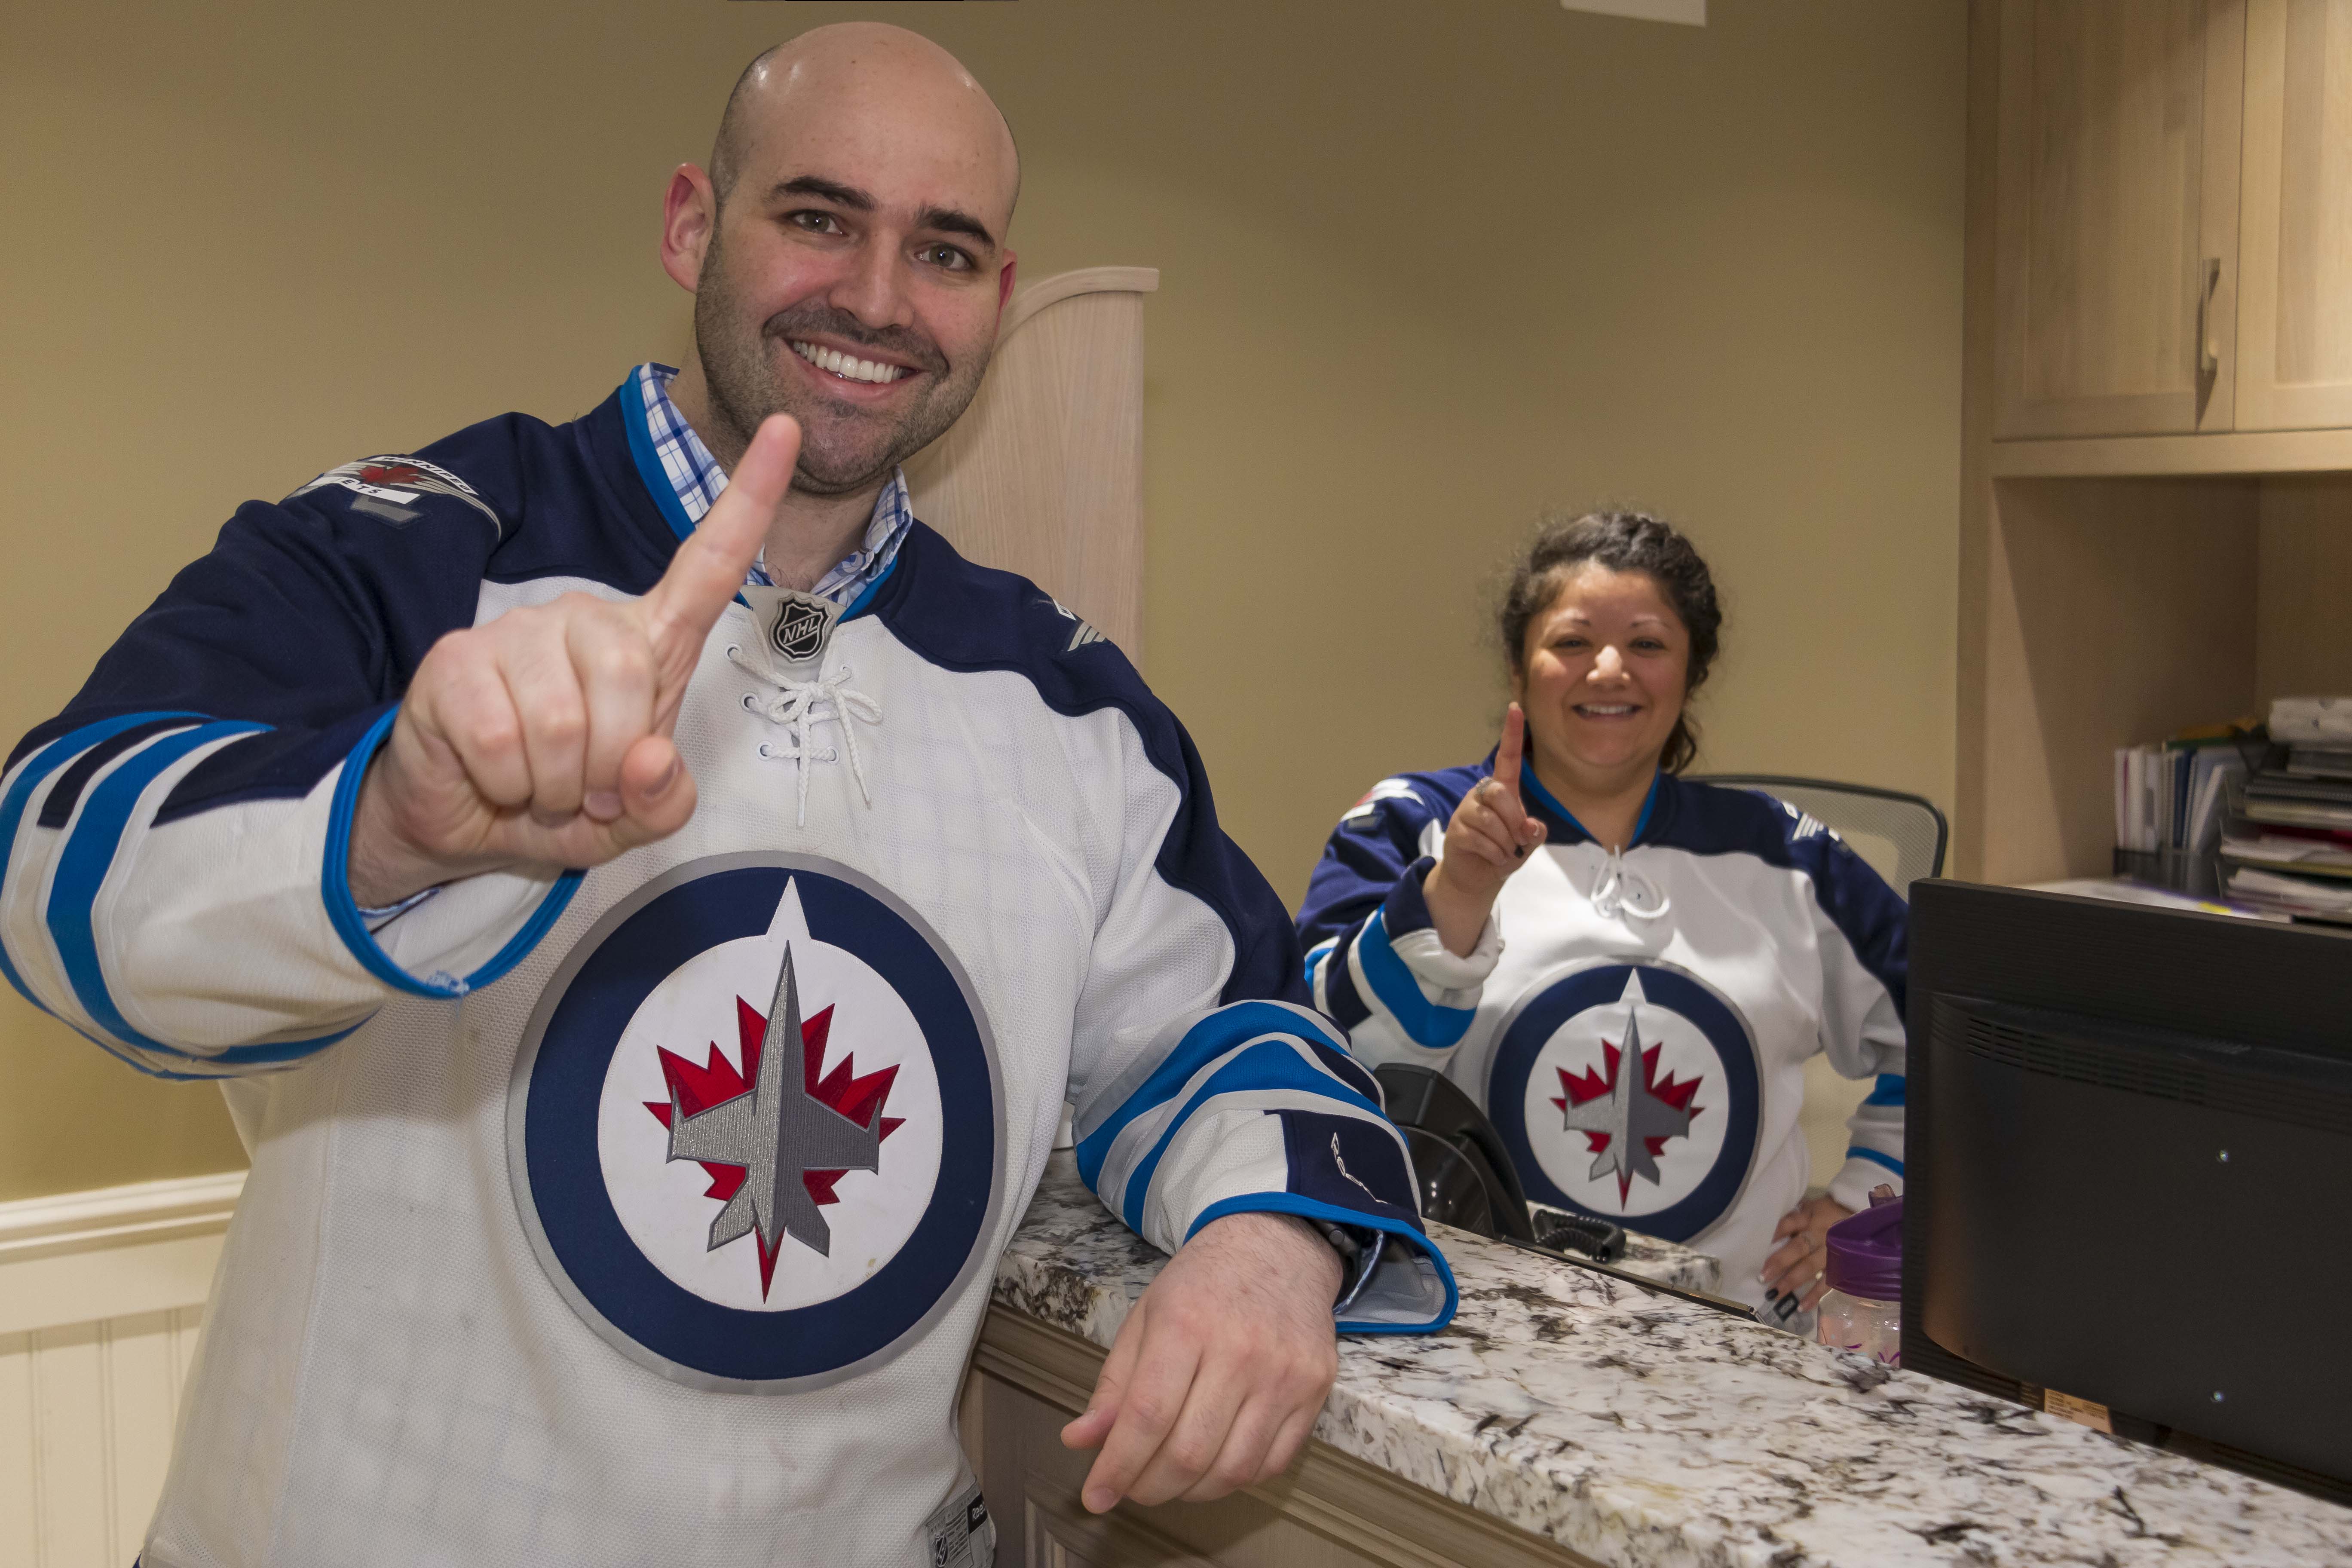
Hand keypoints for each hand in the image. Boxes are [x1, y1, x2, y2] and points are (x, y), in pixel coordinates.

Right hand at [347, 415, 801, 906]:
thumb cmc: (560, 800)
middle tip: (582, 787)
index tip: (788, 430)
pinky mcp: (454, 659)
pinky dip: (505, 782)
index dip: (750, 498)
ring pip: (563, 721)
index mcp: (646, 642)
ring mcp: (516, 632)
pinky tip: (493, 773)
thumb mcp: (631, 819)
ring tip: (536, 782)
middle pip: (628, 676)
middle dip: (609, 761)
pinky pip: (501, 740)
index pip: (709, 563)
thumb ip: (662, 800)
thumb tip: (647, 759)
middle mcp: (585, 619)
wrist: (461, 821)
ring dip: (555, 781)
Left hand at [1060, 1211, 1340, 1511]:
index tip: (1096, 1496)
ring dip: (1191, 1492)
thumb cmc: (1203, 1284)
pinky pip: (1273, 1463)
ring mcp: (1284, 1374)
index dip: (1117, 1467)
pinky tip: (1214, 1465)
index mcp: (1186, 1325)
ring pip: (1233, 1470)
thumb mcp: (1145, 1318)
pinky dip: (1237, 1479)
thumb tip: (1081, 1441)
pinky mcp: (1316, 1389)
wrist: (1278, 1247)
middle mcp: (1240, 1351)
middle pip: (1188, 1453)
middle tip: (1132, 1488)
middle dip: (1149, 1487)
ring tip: (1171, 1479)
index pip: (1146, 1417)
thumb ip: (1114, 1384)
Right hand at [1422, 703, 1545, 956]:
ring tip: (1503, 852)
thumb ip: (1534, 832)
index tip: (1516, 708)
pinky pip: (1479, 838)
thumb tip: (1530, 826)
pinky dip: (1493, 854)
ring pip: (1490, 819)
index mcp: (1502, 790)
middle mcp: (1482, 794)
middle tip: (1517, 840)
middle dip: (1514, 821)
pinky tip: (1492, 858)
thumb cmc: (1504, 852)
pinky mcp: (1455, 830)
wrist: (1478, 878)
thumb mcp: (1527, 842)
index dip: (1512, 734)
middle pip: (1500, 793)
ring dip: (1505, 843)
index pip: (1507, 758)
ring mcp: (1466, 811)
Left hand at [1761, 1194, 1853, 1311]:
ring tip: (1774, 1294)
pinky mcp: (1841, 1267)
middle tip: (1762, 1276)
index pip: (1788, 1224)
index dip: (1773, 1234)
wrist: (1863, 1218)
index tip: (1755, 1245)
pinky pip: (1827, 1282)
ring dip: (1792, 1281)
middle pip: (1797, 1248)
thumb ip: (1795, 1216)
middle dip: (1779, 1262)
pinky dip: (1815, 1295)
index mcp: (1810, 1217)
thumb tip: (1767, 1226)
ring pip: (1810, 1267)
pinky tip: (1801, 1306)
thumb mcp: (1812, 1207)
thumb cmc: (1829, 1213)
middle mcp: (1820, 1234)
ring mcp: (1831, 1252)